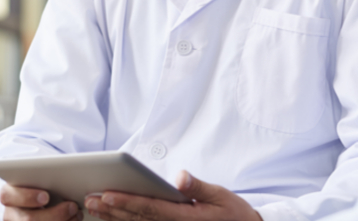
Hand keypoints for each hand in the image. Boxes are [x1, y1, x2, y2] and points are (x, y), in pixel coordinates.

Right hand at [0, 184, 81, 220]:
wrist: (48, 198)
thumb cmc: (46, 184)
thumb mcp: (43, 178)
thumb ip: (46, 177)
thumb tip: (64, 174)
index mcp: (11, 193)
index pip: (9, 195)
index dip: (27, 197)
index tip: (46, 197)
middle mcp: (11, 213)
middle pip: (27, 219)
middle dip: (54, 214)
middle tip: (72, 207)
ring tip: (76, 214)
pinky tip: (73, 219)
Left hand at [84, 171, 261, 220]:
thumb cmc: (233, 213)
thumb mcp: (221, 195)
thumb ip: (198, 187)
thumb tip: (179, 177)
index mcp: (185, 218)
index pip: (151, 208)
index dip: (128, 202)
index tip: (108, 194)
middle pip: (138, 219)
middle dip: (112, 209)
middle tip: (89, 199)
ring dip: (114, 219)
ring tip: (94, 208)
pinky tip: (113, 220)